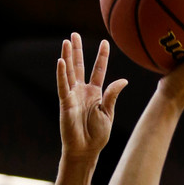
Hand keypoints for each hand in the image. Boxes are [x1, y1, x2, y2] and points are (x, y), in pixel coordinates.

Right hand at [57, 33, 127, 158]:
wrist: (86, 150)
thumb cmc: (97, 135)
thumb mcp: (108, 113)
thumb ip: (112, 95)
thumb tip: (122, 80)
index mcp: (95, 94)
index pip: (98, 70)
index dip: (102, 57)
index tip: (105, 42)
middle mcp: (82, 92)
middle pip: (79, 66)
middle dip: (77, 50)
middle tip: (74, 34)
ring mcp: (73, 96)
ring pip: (69, 72)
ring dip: (67, 57)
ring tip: (66, 41)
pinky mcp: (65, 103)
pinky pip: (63, 86)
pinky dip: (61, 74)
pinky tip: (61, 61)